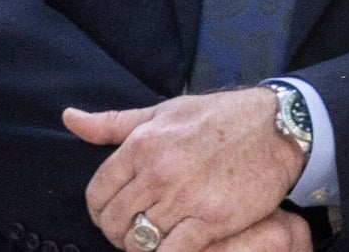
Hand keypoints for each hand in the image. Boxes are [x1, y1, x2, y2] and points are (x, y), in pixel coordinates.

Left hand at [67, 90, 308, 251]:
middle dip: (120, 233)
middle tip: (138, 230)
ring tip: (158, 239)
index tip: (118, 213)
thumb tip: (69, 118)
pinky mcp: (211, 220)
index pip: (97, 194)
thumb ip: (113, 122)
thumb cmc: (220, 117)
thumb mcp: (165, 110)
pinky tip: (174, 248)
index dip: (101, 210)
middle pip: (113, 223)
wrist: (279, 127)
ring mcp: (184, 197)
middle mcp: (158, 171)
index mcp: (142, 144)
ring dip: (144, 246)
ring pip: (139, 242)